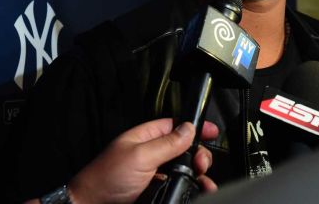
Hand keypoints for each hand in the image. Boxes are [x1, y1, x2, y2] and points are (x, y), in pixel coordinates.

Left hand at [68, 119, 218, 203]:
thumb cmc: (106, 179)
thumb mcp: (140, 156)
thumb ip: (167, 143)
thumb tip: (190, 128)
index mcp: (147, 137)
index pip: (176, 126)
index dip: (195, 127)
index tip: (212, 132)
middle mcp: (153, 154)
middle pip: (185, 149)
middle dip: (199, 155)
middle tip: (202, 164)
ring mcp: (155, 174)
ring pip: (185, 170)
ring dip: (198, 174)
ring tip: (204, 181)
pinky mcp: (157, 192)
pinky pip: (179, 187)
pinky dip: (192, 189)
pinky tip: (198, 191)